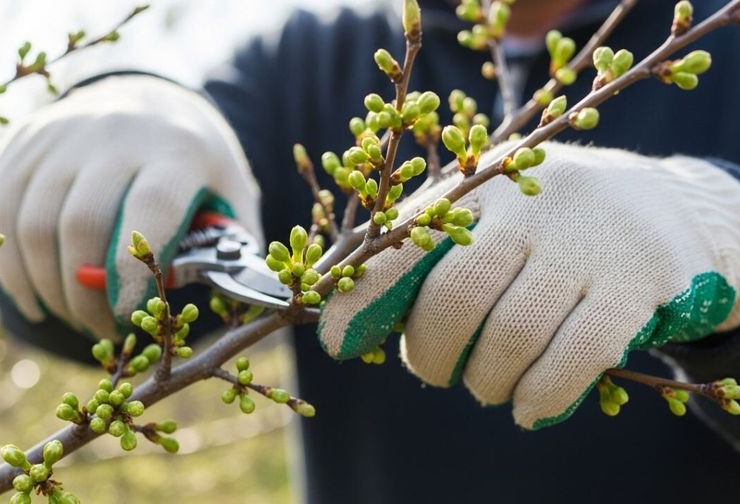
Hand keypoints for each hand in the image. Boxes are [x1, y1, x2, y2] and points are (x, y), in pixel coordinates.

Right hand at [0, 75, 260, 341]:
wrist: (151, 100)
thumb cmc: (196, 167)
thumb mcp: (232, 196)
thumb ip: (234, 248)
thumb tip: (236, 307)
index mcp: (177, 148)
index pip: (150, 210)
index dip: (134, 273)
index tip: (128, 319)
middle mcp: (116, 132)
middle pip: (81, 222)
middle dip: (87, 294)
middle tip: (104, 330)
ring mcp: (63, 133)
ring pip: (32, 223)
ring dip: (49, 288)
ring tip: (76, 317)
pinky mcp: (23, 141)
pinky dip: (11, 268)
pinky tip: (36, 301)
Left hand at [319, 142, 739, 428]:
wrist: (657, 208)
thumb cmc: (539, 230)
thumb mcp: (480, 222)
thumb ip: (415, 260)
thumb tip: (338, 324)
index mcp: (477, 189)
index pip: (405, 246)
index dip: (364, 300)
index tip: (338, 345)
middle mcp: (529, 205)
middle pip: (454, 300)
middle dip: (433, 355)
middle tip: (439, 369)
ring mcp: (587, 241)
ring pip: (511, 336)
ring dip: (487, 382)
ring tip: (488, 384)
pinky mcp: (638, 282)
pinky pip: (576, 356)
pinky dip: (542, 395)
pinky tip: (530, 408)